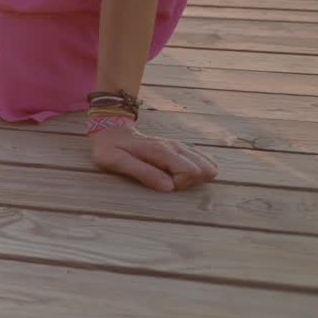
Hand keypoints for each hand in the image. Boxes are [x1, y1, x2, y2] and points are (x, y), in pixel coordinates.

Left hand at [88, 121, 218, 191]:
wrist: (109, 130)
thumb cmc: (109, 148)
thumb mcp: (116, 161)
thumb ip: (142, 172)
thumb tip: (169, 187)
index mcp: (162, 151)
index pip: (192, 171)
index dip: (181, 184)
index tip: (163, 185)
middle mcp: (175, 146)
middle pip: (206, 169)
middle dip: (191, 182)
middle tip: (169, 182)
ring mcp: (179, 146)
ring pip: (208, 165)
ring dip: (195, 178)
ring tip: (172, 178)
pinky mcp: (180, 148)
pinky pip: (203, 160)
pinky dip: (196, 171)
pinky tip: (178, 174)